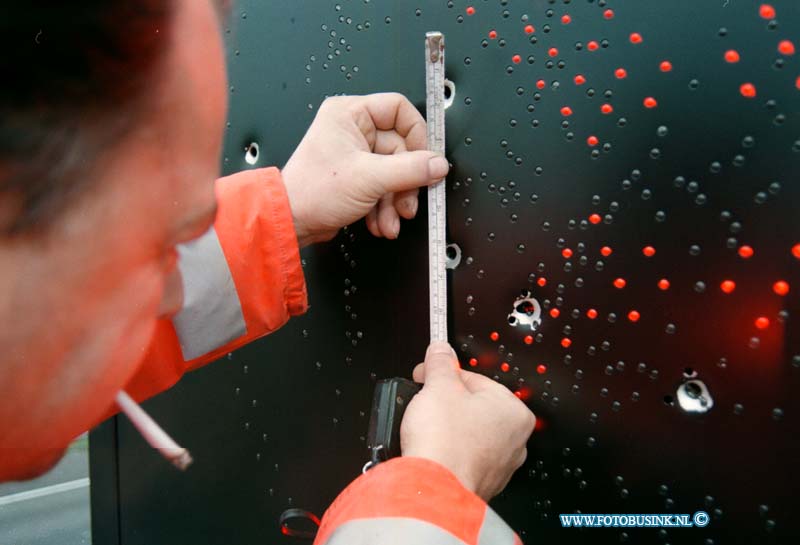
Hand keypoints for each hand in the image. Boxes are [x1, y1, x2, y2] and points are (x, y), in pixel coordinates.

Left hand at [281, 93, 449, 246]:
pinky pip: (383, 187)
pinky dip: (385, 207)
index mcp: (350, 114)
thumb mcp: (369, 178)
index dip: (417, 135)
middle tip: (408, 202)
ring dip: (396, 200)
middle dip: (405, 182)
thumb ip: (410, 170)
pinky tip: (382, 222)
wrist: (291, 222)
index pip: (399, 109)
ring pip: (394, 172)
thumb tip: (438, 164)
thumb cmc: (311, 192)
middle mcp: (352, 130)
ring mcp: (354, 155)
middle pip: (400, 148)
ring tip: (393, 219)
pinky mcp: (355, 177)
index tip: (426, 160)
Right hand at [400, 342, 535, 500]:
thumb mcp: (438, 386)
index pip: (475, 379)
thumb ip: (440, 363)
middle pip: (473, 406)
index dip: (444, 375)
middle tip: (424, 400)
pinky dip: (447, 450)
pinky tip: (432, 448)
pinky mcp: (480, 482)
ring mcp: (499, 465)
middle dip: (446, 401)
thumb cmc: (445, 442)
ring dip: (446, 426)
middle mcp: (514, 440)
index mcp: (514, 411)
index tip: (426, 376)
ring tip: (426, 426)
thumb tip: (440, 350)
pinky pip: (462, 456)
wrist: (432, 489)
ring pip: (467, 432)